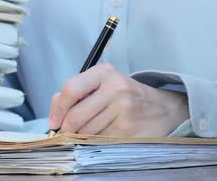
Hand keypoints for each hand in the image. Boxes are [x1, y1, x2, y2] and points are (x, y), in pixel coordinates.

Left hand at [49, 64, 189, 136]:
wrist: (162, 108)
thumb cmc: (126, 95)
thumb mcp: (103, 84)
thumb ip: (77, 91)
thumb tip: (54, 110)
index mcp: (104, 73)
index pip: (71, 89)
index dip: (57, 109)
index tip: (54, 122)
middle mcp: (115, 88)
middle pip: (76, 115)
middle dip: (66, 129)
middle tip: (64, 134)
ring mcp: (124, 109)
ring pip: (86, 131)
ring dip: (80, 137)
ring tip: (86, 134)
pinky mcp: (129, 128)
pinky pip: (100, 140)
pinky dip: (95, 143)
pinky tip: (101, 137)